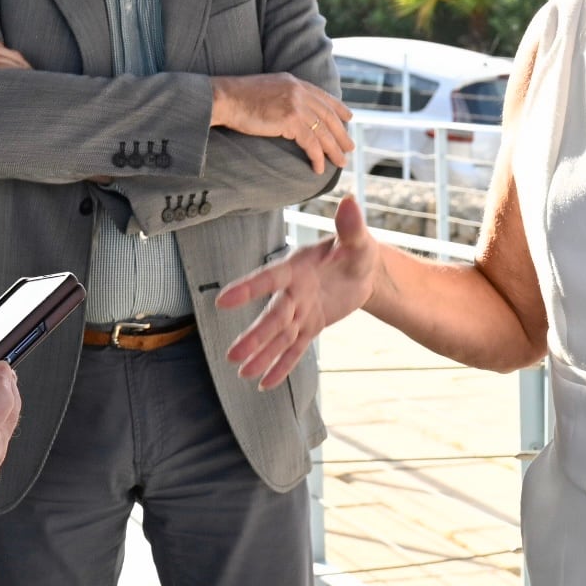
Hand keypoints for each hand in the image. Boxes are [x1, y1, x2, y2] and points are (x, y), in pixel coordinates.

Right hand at [211, 71, 353, 174]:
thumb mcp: (266, 90)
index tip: (348, 119)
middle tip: (350, 147)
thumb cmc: (237, 98)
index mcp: (294, 82)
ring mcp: (296, 104)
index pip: (323, 96)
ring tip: (340, 162)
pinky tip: (318, 168)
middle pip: (328, 115)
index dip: (338, 109)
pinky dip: (317, 157)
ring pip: (323, 131)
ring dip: (333, 149)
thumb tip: (290, 113)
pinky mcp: (290, 119)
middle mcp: (299, 91)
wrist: (224, 97)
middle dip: (341, 134)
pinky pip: (310, 143)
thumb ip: (283, 96)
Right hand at [216, 196, 381, 387]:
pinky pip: (295, 349)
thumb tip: (351, 201)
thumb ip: (351, 226)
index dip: (248, 289)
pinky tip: (265, 383)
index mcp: (298, 268)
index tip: (222, 300)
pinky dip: (282, 366)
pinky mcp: (310, 326)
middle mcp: (293, 292)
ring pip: (280, 337)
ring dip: (262, 355)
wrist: (363, 270)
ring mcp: (300, 311)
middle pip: (273, 317)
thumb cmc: (356, 250)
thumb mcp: (358, 240)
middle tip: (232, 355)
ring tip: (243, 373)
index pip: (270, 279)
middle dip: (254, 336)